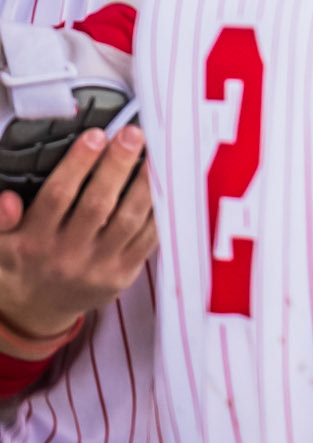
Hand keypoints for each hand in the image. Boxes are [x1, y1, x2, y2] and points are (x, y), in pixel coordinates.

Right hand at [0, 126, 156, 346]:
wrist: (38, 309)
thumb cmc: (22, 260)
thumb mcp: (0, 243)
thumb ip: (1, 220)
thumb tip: (8, 200)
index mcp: (34, 242)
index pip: (57, 197)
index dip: (77, 164)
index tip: (95, 134)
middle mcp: (67, 256)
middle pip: (98, 206)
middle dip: (117, 166)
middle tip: (131, 133)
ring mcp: (98, 268)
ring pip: (128, 221)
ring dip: (144, 184)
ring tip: (155, 153)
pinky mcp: (123, 276)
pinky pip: (147, 240)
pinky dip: (159, 211)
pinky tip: (166, 184)